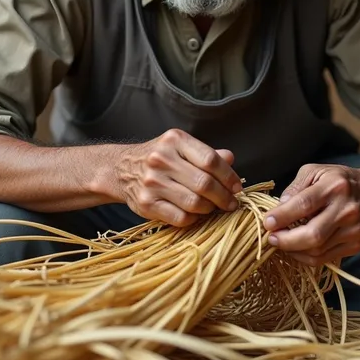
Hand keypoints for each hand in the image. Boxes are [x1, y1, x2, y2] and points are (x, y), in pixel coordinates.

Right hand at [113, 129, 242, 226]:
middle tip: (231, 203)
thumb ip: (206, 154)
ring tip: (213, 207)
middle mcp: (161, 159)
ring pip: (194, 203)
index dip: (228, 176)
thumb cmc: (160, 158)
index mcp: (174, 140)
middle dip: (223, 196)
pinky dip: (194, 219)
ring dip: (210, 209)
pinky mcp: (146, 204)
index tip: (237, 187)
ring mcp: (152, 182)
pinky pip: (180, 218)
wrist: (122, 169)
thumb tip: (230, 159)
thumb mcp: (181, 147)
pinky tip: (196, 214)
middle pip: (204, 183)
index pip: (210, 160)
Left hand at [263, 163, 359, 265]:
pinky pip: (324, 258)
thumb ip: (295, 187)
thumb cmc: (339, 180)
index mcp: (335, 187)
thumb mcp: (316, 171)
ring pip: (317, 250)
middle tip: (270, 238)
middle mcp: (346, 210)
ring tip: (280, 242)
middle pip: (313, 234)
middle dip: (286, 240)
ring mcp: (353, 231)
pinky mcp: (355, 245)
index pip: (305, 205)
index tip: (267, 222)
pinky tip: (295, 248)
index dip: (283, 216)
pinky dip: (305, 257)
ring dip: (293, 249)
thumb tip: (279, 207)